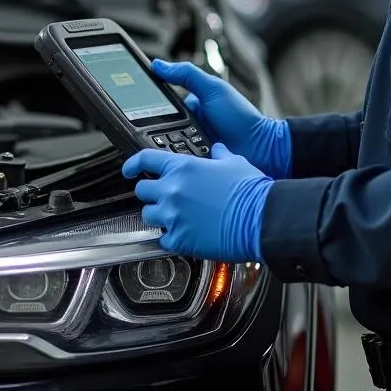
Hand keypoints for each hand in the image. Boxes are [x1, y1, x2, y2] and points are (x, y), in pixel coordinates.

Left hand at [122, 144, 272, 262]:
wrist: (260, 217)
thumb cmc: (250, 189)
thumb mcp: (234, 162)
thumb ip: (219, 155)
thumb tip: (217, 150)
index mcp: (183, 168)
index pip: (145, 159)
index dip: (133, 164)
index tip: (129, 169)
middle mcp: (173, 190)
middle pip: (143, 190)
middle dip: (151, 193)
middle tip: (164, 196)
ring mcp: (173, 216)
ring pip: (148, 215)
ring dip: (158, 215)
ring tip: (176, 216)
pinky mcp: (179, 239)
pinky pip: (162, 239)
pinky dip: (171, 237)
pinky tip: (186, 232)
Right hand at [151, 59, 291, 179]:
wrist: (261, 148)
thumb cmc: (241, 117)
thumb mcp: (213, 89)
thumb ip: (187, 75)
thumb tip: (157, 64)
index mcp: (190, 107)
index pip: (162, 107)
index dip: (152, 108)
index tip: (141, 107)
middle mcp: (187, 126)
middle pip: (160, 129)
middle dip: (162, 130)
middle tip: (174, 130)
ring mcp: (190, 146)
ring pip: (166, 147)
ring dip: (169, 147)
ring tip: (182, 144)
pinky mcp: (195, 165)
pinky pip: (178, 163)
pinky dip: (178, 162)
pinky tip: (180, 162)